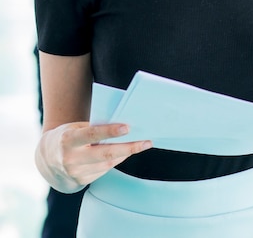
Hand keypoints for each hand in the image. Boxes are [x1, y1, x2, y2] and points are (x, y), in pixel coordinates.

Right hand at [37, 122, 151, 192]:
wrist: (47, 158)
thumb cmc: (68, 135)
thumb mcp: (75, 127)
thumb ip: (93, 128)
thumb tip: (123, 128)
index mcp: (67, 139)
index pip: (92, 134)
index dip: (110, 131)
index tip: (128, 127)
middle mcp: (70, 158)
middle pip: (105, 154)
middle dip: (129, 148)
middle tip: (147, 142)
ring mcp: (75, 173)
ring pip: (108, 163)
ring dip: (126, 153)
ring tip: (141, 144)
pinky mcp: (81, 182)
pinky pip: (104, 170)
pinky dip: (116, 161)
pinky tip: (124, 153)